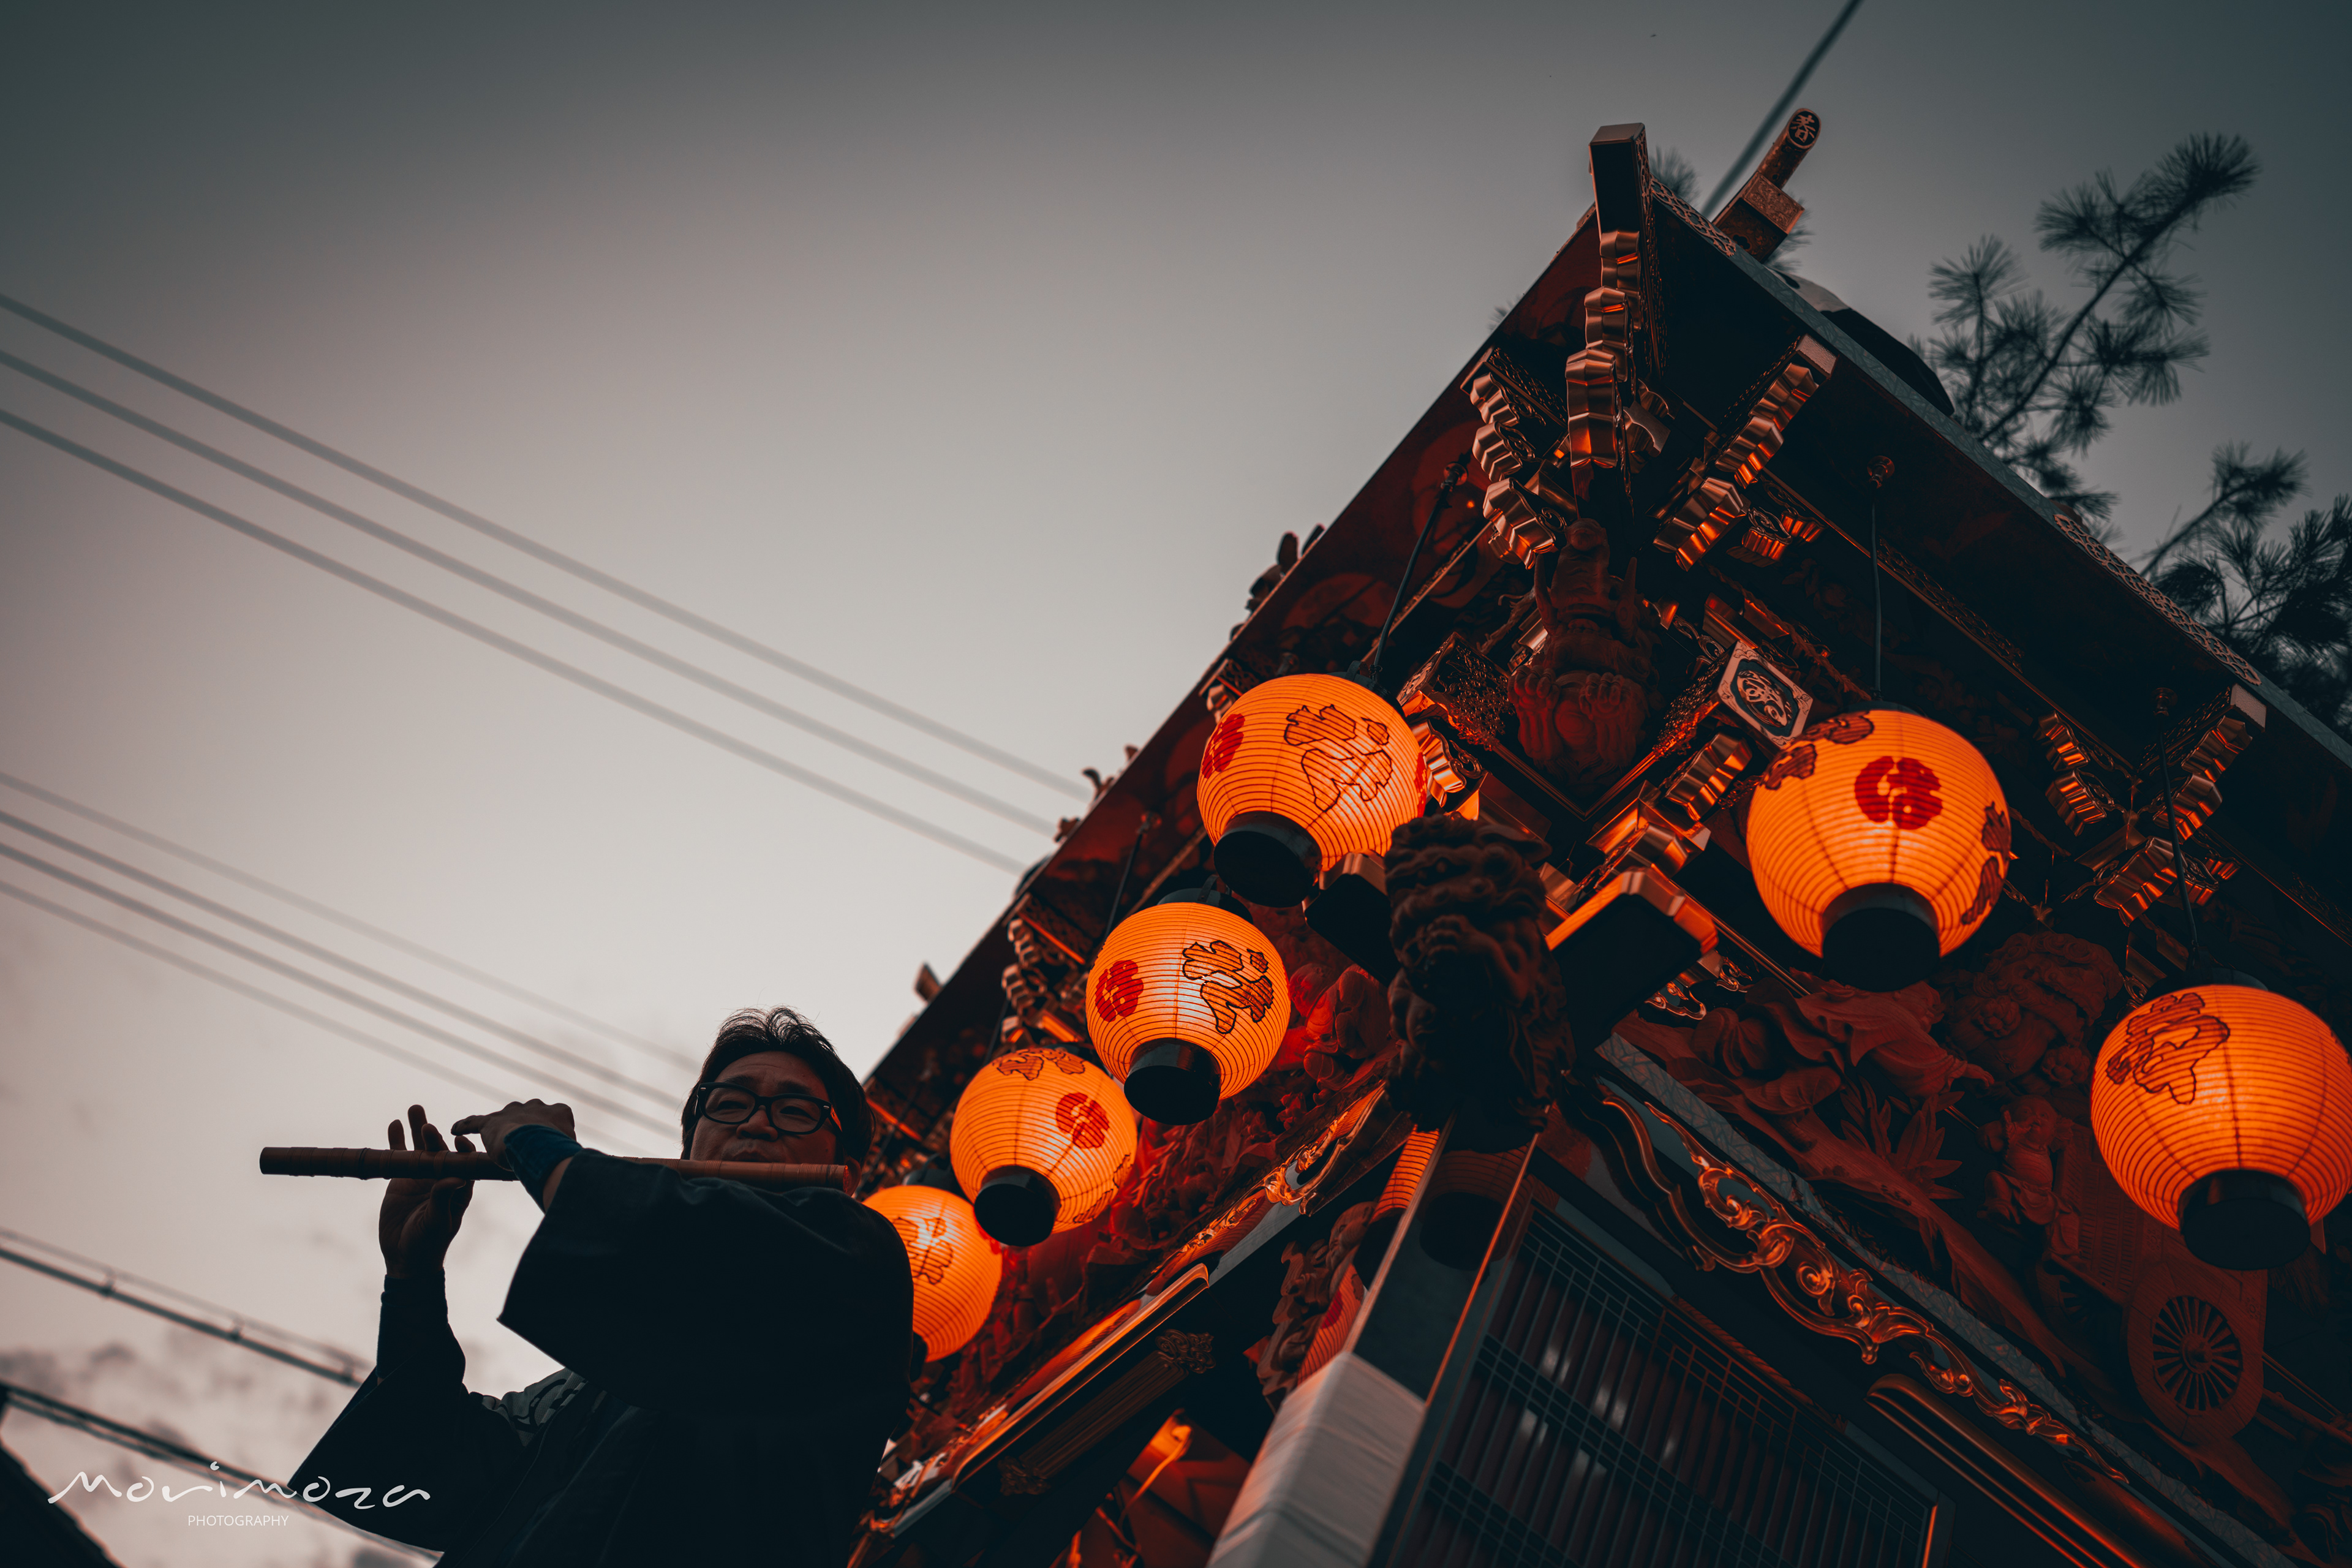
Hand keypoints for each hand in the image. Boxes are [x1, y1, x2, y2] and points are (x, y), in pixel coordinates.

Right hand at [379, 1106, 474, 1278]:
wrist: (405, 1257)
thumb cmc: (429, 1243)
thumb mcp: (438, 1222)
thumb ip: (444, 1199)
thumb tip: (457, 1179)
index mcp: (459, 1188)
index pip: (464, 1163)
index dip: (462, 1150)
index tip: (458, 1141)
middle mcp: (442, 1178)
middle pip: (440, 1150)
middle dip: (434, 1136)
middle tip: (426, 1124)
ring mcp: (421, 1177)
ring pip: (420, 1147)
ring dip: (418, 1128)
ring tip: (415, 1107)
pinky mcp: (401, 1179)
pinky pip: (399, 1156)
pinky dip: (396, 1140)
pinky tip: (395, 1123)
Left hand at [450, 1099, 575, 1167]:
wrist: (538, 1146)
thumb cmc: (559, 1152)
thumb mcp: (572, 1151)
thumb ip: (571, 1152)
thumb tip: (576, 1164)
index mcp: (560, 1112)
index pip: (556, 1118)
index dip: (552, 1133)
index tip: (550, 1145)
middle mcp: (537, 1106)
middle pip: (531, 1114)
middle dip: (528, 1126)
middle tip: (525, 1144)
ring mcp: (513, 1112)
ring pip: (506, 1116)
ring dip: (502, 1125)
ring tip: (496, 1137)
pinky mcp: (491, 1122)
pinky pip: (474, 1122)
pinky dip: (465, 1126)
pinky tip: (456, 1129)